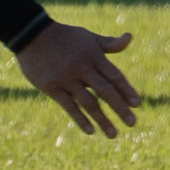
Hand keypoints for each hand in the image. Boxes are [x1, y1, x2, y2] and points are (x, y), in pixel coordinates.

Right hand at [15, 21, 141, 136]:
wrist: (31, 34)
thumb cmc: (65, 36)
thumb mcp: (89, 37)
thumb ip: (109, 44)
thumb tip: (130, 37)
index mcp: (94, 56)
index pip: (115, 76)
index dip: (126, 90)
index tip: (137, 104)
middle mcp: (82, 68)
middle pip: (105, 91)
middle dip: (120, 108)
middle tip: (133, 123)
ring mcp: (66, 79)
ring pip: (88, 103)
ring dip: (102, 120)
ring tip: (113, 134)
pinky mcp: (51, 87)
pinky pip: (69, 106)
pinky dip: (80, 119)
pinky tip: (91, 131)